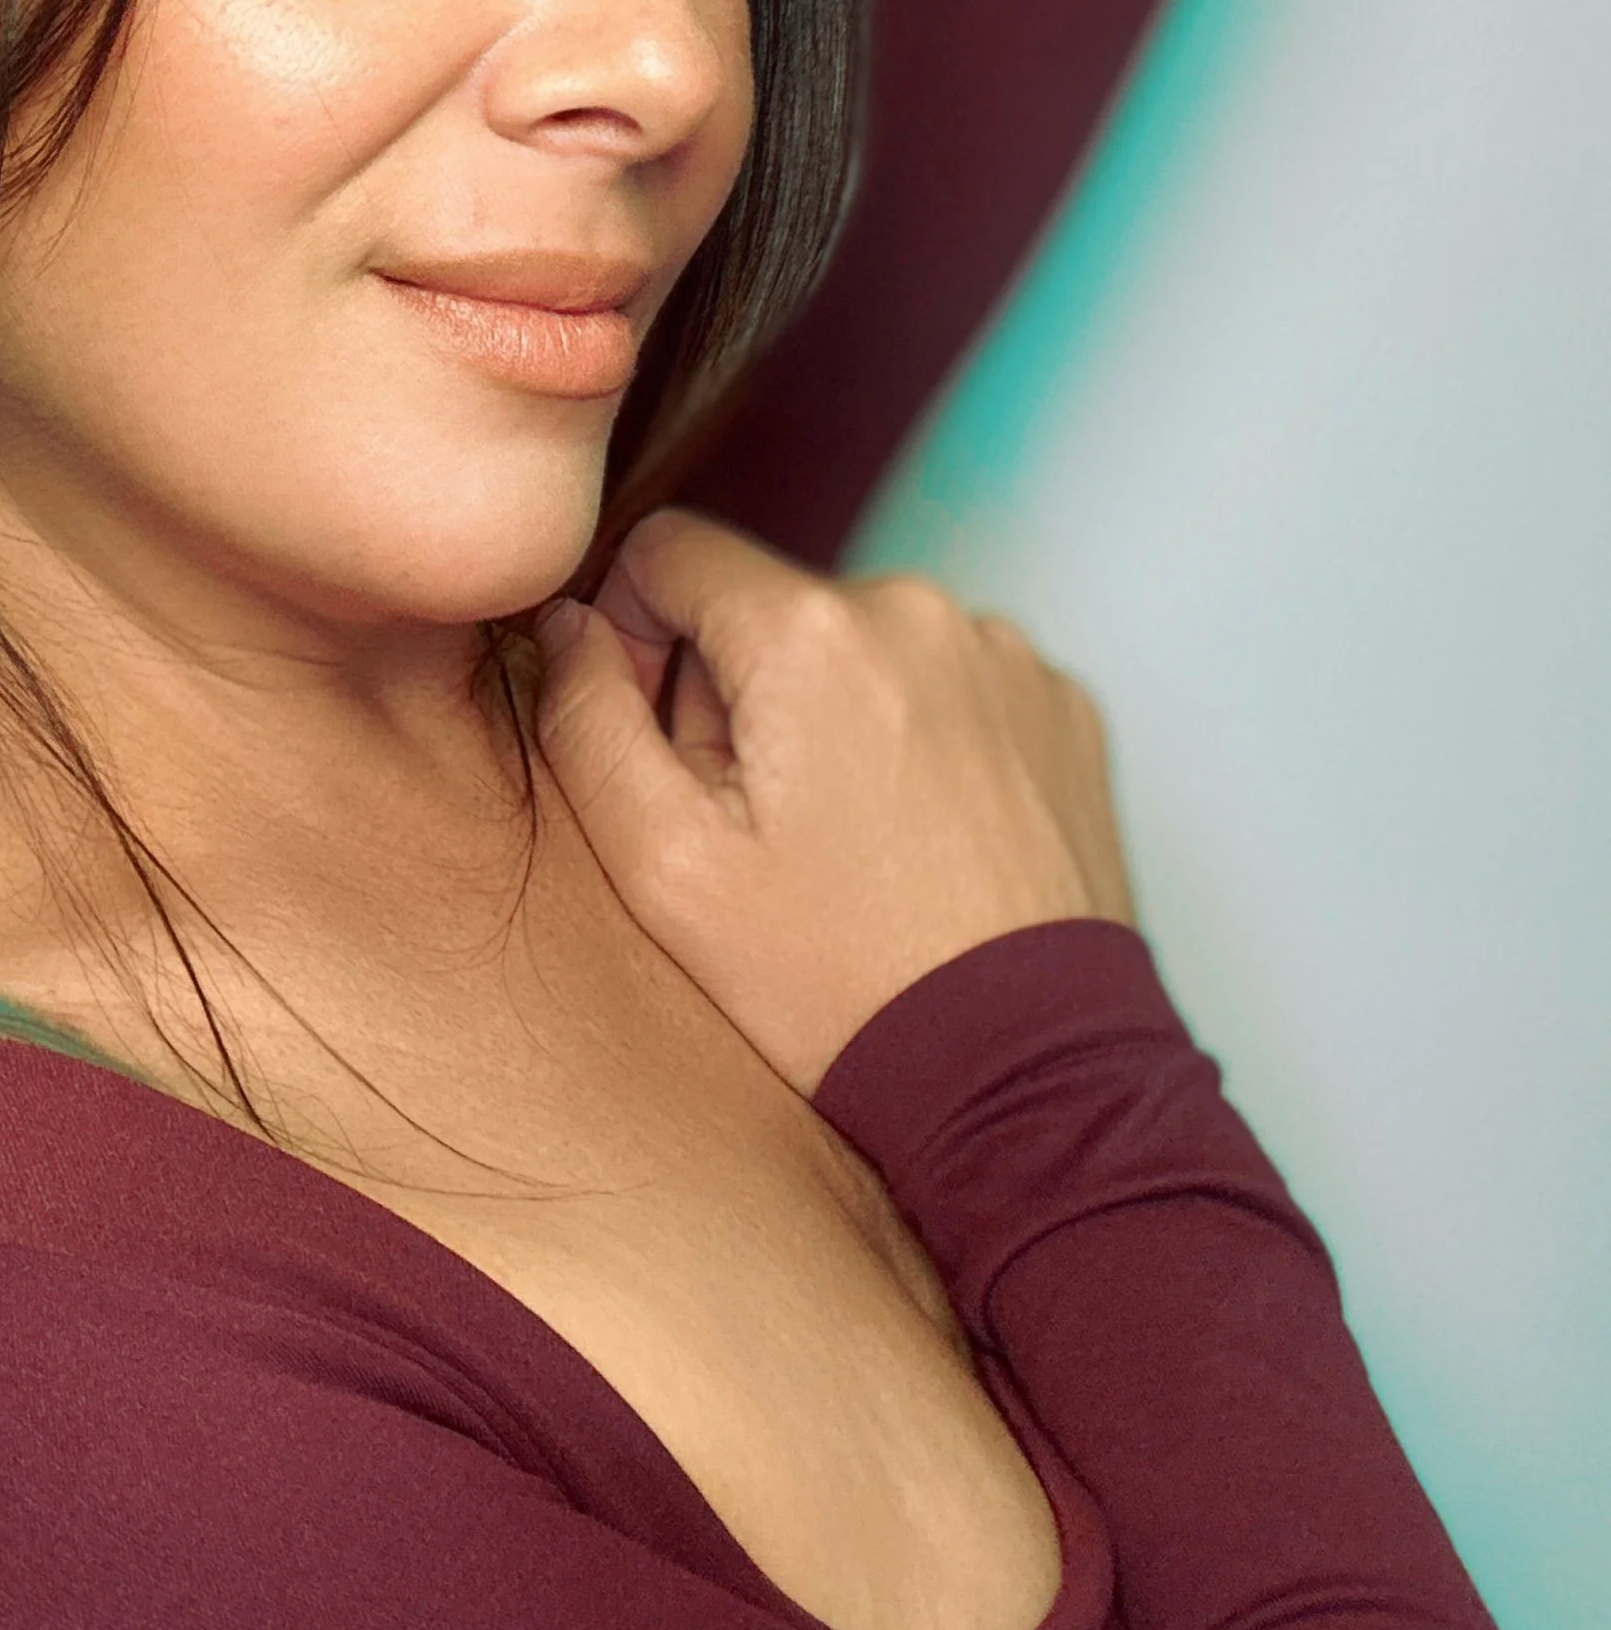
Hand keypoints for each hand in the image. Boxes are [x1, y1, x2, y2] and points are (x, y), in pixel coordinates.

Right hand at [536, 508, 1134, 1094]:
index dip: (635, 636)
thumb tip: (567, 625)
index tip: (666, 744)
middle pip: (769, 603)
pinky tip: (926, 837)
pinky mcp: (1063, 702)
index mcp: (808, 630)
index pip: (668, 550)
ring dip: (836, 711)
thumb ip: (586, 721)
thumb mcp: (666, 869)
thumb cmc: (837, 983)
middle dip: (741, 691)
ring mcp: (1004, 653)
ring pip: (861, 643)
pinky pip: (952, 679)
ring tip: (855, 843)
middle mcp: (917, 608)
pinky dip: (924, 735)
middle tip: (765, 827)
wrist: (1026, 1079)